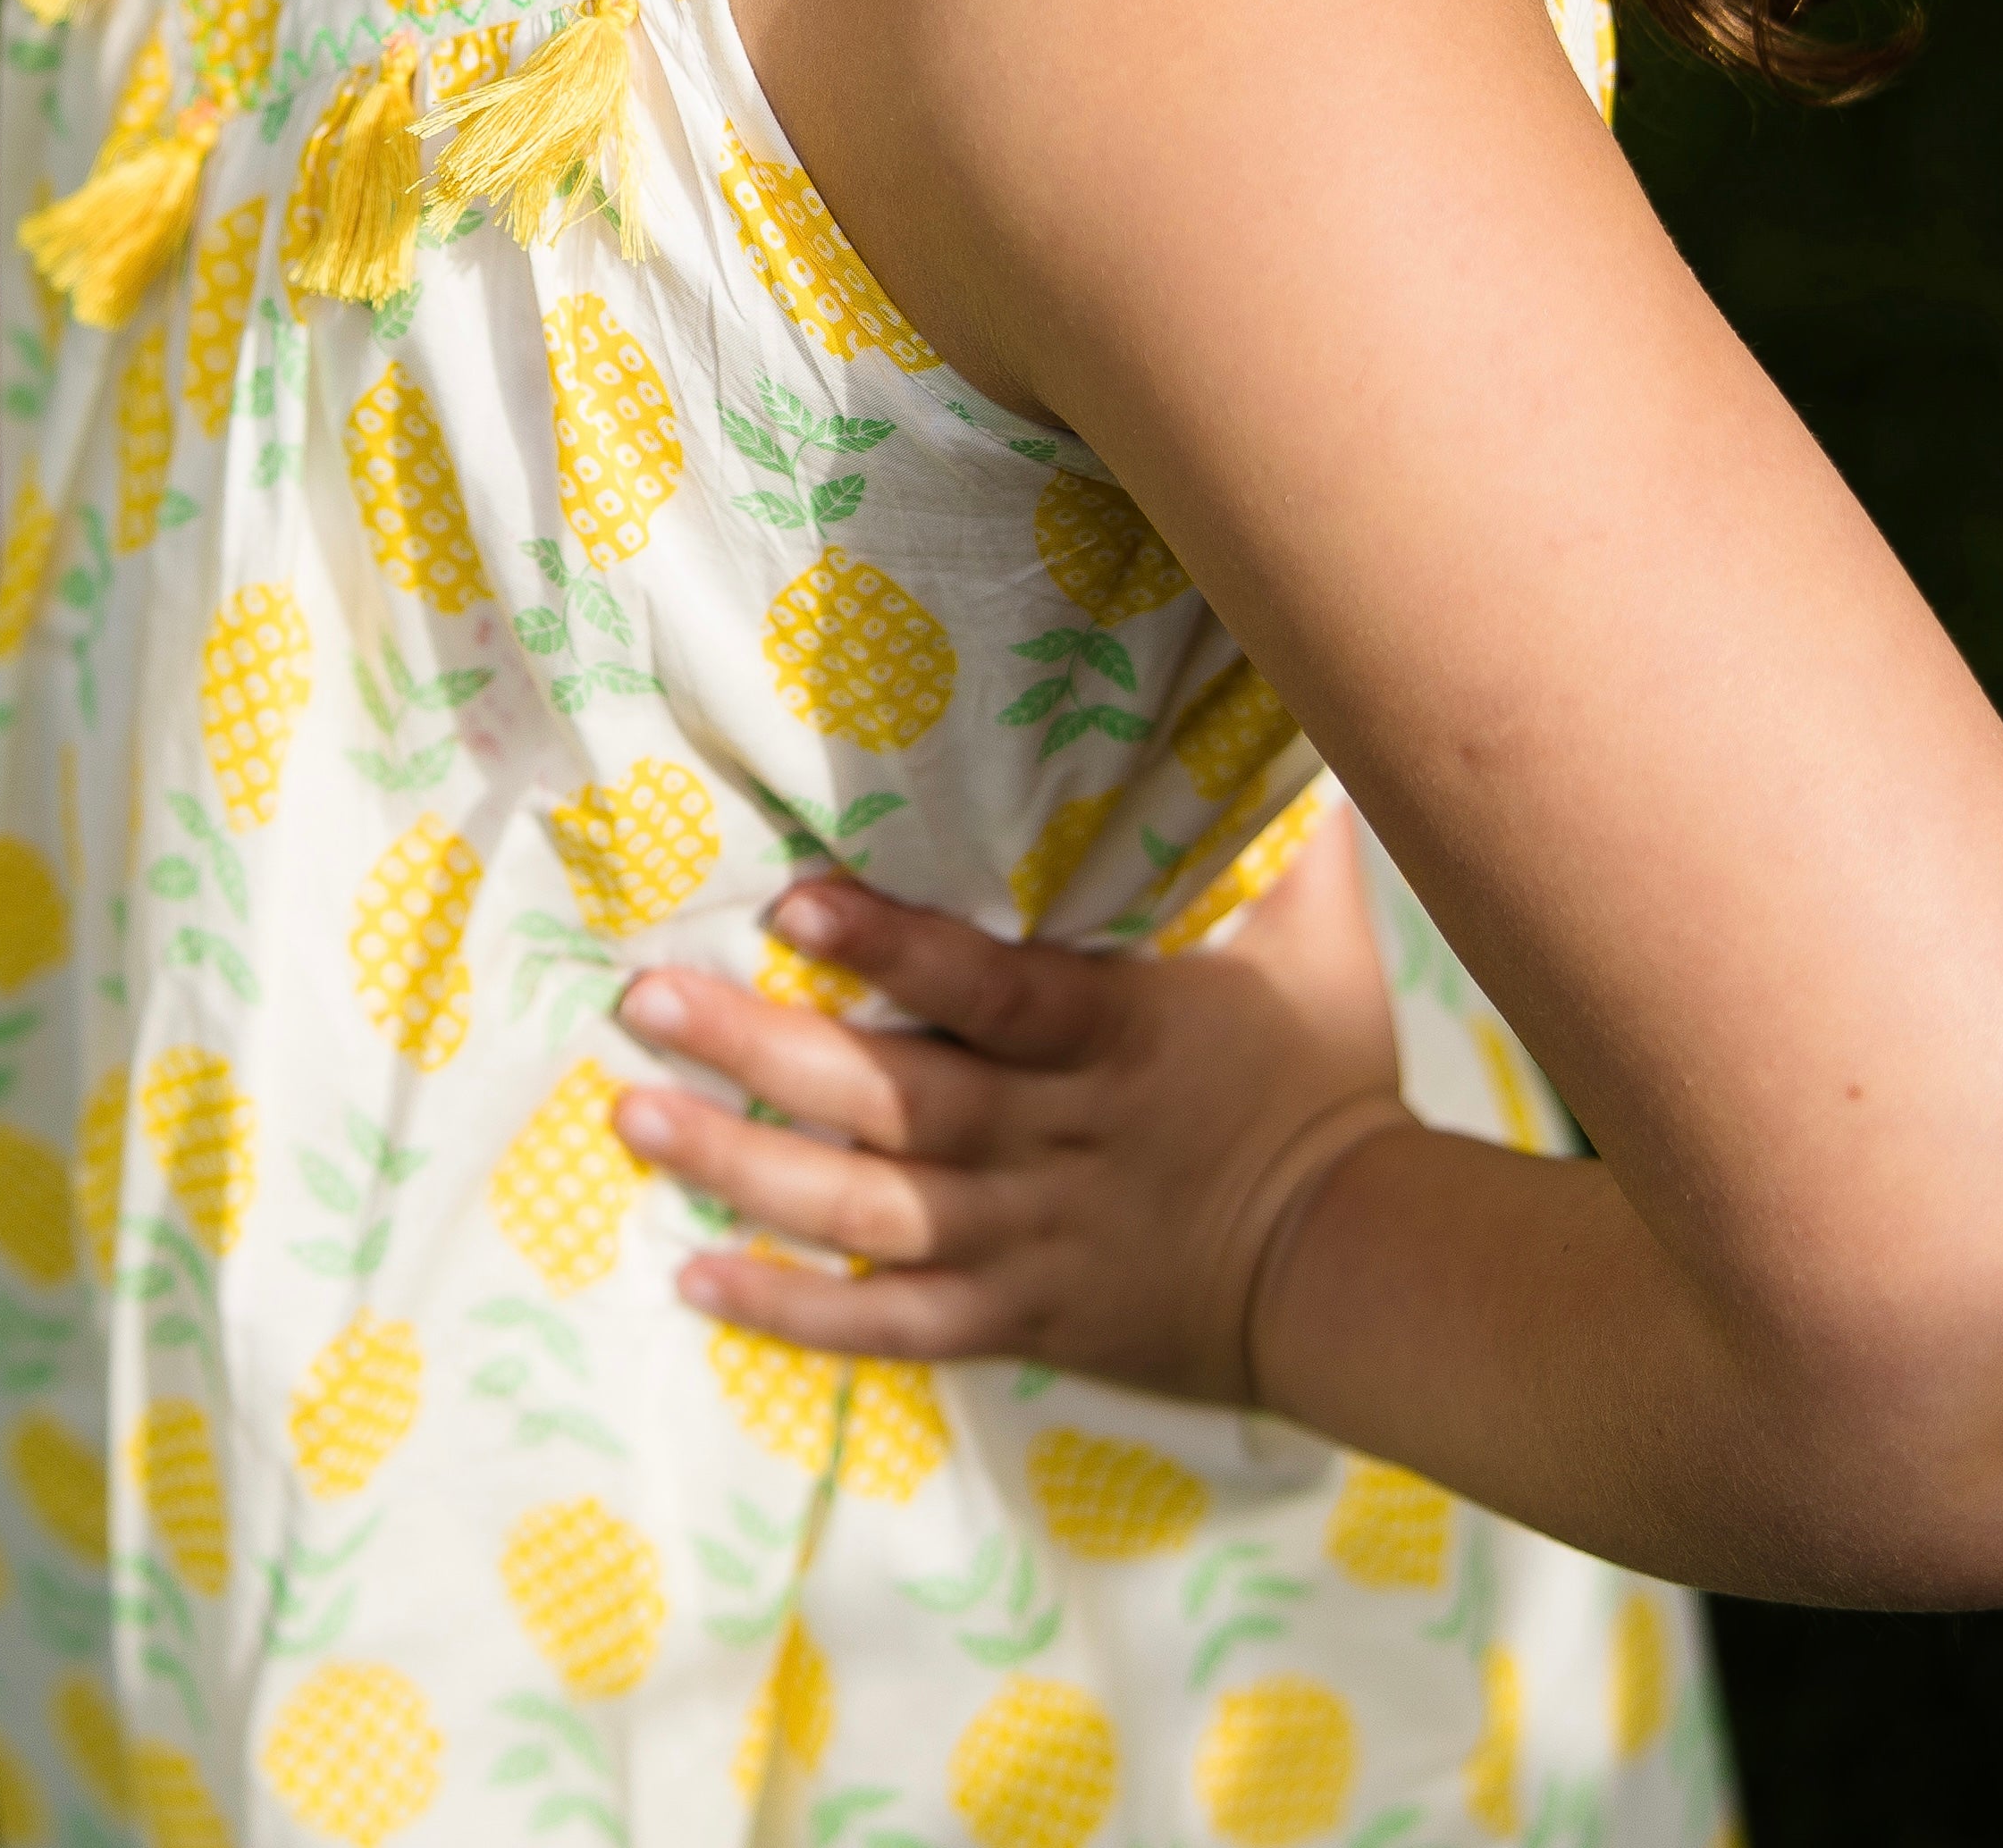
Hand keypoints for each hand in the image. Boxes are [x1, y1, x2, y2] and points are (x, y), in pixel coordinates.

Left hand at [612, 806, 1407, 1408]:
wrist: (1367, 1276)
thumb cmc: (1330, 1078)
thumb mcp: (1320, 941)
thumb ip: (1282, 826)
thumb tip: (1296, 677)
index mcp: (1117, 1038)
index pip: (989, 992)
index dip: (890, 949)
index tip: (790, 900)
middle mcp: (1056, 1141)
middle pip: (893, 1099)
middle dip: (761, 1049)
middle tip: (645, 999)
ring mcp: (1030, 1242)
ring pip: (868, 1211)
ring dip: (745, 1166)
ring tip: (635, 1118)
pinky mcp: (1020, 1318)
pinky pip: (892, 1325)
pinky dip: (795, 1311)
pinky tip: (696, 1277)